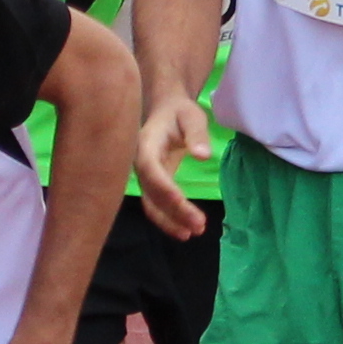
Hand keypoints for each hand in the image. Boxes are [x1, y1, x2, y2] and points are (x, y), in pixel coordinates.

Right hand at [131, 91, 215, 238]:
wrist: (166, 111)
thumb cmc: (180, 112)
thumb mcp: (192, 116)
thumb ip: (197, 134)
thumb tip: (203, 156)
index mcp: (146, 145)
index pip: (151, 170)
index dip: (165, 190)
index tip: (184, 205)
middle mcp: (139, 164)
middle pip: (152, 193)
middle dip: (173, 212)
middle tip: (199, 226)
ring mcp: (143, 177)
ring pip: (151, 205)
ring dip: (170, 222)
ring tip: (194, 232)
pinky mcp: (151, 184)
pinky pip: (155, 206)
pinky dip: (168, 220)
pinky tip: (185, 230)